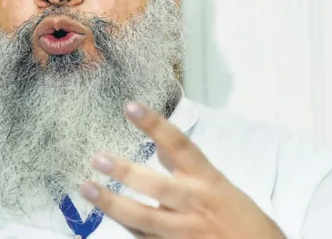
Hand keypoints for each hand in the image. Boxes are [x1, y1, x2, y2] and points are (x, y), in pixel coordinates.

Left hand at [79, 102, 284, 238]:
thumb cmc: (244, 221)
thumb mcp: (221, 187)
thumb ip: (188, 168)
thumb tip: (160, 146)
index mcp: (209, 181)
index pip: (181, 145)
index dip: (155, 125)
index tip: (130, 106)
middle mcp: (195, 204)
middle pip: (157, 186)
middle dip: (126, 172)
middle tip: (98, 158)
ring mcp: (184, 232)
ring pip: (144, 218)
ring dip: (112, 204)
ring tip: (87, 188)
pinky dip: (127, 228)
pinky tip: (108, 215)